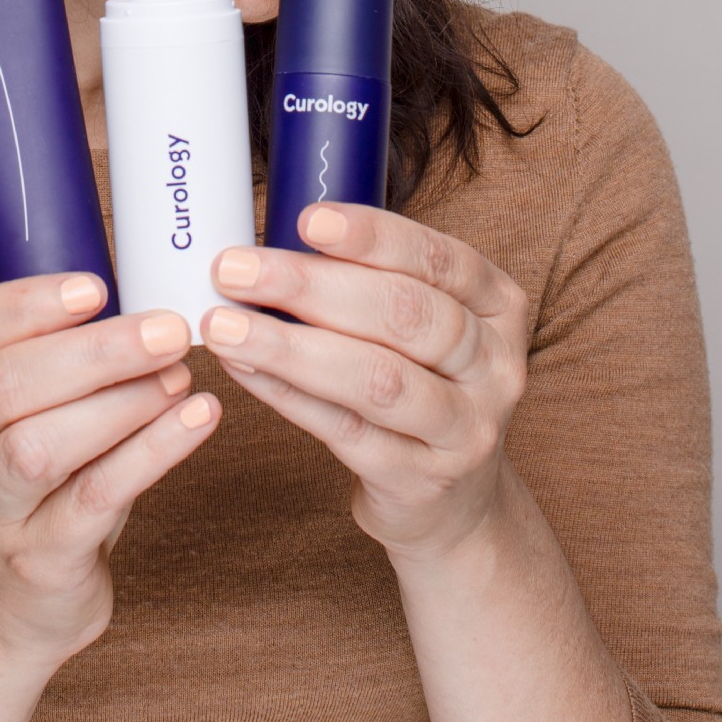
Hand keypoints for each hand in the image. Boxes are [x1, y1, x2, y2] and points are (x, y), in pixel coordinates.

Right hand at [0, 273, 219, 669]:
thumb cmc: (48, 484)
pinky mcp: (41, 558)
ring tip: (181, 374)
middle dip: (91, 350)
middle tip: (168, 328)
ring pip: (38, 446)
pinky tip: (196, 419)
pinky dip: (150, 453)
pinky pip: (92, 500)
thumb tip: (156, 289)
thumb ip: (72, 357)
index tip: (95, 286)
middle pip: (3, 386)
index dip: (23, 304)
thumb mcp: (40, 413)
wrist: (18, 604)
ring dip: (120, 403)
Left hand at [202, 205, 528, 563]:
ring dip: (289, 346)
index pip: (438, 258)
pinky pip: (344, 431)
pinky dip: (286, 394)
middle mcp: (494, 367)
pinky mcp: (421, 481)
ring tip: (223, 324)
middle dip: (310, 286)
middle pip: (403, 315)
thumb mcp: (427, 327)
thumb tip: (270, 243)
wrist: (457, 501)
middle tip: (235, 269)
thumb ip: (371, 281)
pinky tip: (242, 368)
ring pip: (375, 379)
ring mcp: (465, 430)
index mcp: (498, 307)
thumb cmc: (422, 383)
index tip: (306, 220)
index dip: (372, 236)